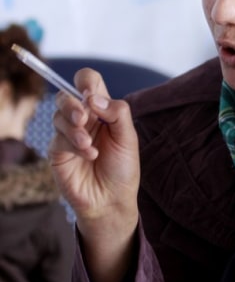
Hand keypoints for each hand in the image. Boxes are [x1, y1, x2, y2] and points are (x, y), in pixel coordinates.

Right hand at [49, 68, 140, 281]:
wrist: (112, 200)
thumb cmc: (123, 168)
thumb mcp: (129, 138)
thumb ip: (117, 113)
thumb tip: (93, 97)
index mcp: (101, 110)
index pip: (88, 82)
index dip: (86, 80)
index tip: (92, 93)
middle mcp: (83, 119)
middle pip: (66, 95)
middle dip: (73, 103)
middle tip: (85, 117)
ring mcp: (68, 134)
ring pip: (59, 115)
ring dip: (74, 128)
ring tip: (90, 146)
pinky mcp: (58, 151)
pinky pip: (58, 138)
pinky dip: (74, 145)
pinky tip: (89, 155)